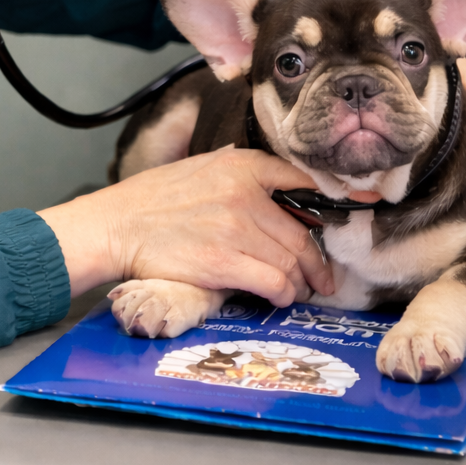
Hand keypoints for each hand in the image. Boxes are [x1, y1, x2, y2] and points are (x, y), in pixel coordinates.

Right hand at [38, 146, 334, 303]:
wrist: (115, 225)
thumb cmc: (153, 200)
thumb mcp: (201, 167)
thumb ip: (241, 174)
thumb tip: (280, 188)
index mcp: (241, 165)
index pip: (303, 182)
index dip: (334, 203)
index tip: (350, 218)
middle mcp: (244, 193)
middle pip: (302, 234)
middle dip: (318, 263)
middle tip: (324, 279)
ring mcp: (235, 229)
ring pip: (291, 262)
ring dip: (299, 283)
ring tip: (297, 292)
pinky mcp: (223, 262)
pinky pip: (273, 282)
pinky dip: (282, 295)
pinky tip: (279, 299)